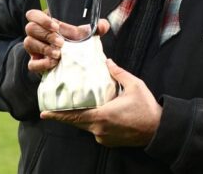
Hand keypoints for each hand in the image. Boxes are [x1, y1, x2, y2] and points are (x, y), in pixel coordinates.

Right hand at [23, 9, 109, 72]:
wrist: (71, 63)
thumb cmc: (75, 43)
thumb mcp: (85, 34)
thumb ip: (96, 28)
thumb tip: (103, 25)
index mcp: (46, 23)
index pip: (32, 14)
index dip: (41, 19)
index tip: (56, 26)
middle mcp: (36, 34)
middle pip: (30, 28)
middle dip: (46, 35)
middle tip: (62, 43)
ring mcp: (34, 49)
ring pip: (29, 43)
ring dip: (45, 48)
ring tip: (59, 54)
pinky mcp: (35, 63)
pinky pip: (31, 63)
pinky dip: (42, 63)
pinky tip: (54, 63)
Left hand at [40, 59, 162, 146]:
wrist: (158, 129)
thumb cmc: (146, 108)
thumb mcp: (134, 85)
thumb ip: (118, 73)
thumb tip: (108, 62)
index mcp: (102, 116)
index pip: (74, 116)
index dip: (58, 115)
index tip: (44, 114)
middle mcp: (99, 129)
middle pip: (77, 122)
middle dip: (66, 115)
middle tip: (55, 108)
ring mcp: (104, 137)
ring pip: (87, 126)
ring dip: (84, 117)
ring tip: (82, 105)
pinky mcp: (109, 141)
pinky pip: (96, 131)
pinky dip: (95, 122)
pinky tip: (99, 113)